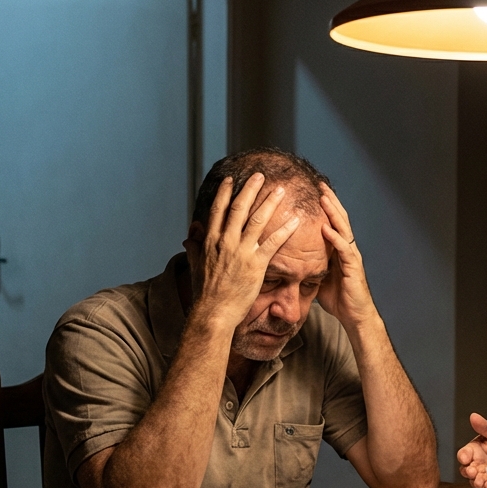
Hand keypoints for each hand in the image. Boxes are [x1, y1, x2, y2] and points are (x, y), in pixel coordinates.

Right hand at [184, 174, 298, 329]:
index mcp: (210, 241)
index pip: (217, 210)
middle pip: (239, 208)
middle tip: (260, 176)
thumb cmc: (205, 293)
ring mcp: (241, 252)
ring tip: (281, 190)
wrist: (213, 312)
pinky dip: (286, 230)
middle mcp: (225, 242)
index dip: (224, 193)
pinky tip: (296, 220)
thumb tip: (190, 234)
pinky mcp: (256, 265)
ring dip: (270, 202)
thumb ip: (194, 247)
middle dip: (250, 190)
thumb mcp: (195, 265)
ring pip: (257, 220)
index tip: (231, 180)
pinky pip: (274, 243)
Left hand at [317, 183, 377, 327]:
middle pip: (339, 219)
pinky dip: (335, 238)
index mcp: (339, 250)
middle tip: (320, 184)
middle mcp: (347, 250)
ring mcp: (352, 257)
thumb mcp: (319, 279)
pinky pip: (344, 249)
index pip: (332, 222)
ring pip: (343, 229)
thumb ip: (310, 266)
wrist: (355, 316)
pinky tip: (326, 228)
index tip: (314, 191)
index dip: (325, 207)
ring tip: (324, 198)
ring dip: (333, 213)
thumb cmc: (339, 299)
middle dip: (330, 201)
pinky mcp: (353, 268)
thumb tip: (290, 262)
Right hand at [456, 413, 486, 487]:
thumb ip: (484, 426)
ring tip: (481, 481)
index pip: (463, 454)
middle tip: (473, 471)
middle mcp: (474, 464)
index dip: (463, 457)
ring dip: (477, 482)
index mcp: (472, 451)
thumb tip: (473, 416)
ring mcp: (481, 475)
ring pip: (474, 481)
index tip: (466, 458)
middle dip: (468, 472)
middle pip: (466, 470)